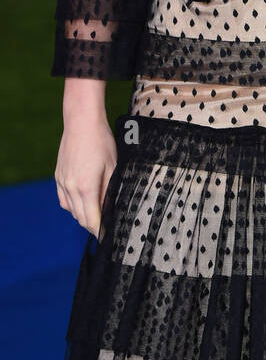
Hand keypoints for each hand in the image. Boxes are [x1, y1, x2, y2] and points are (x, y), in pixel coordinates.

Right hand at [55, 114, 116, 238]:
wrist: (81, 123)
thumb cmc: (102, 143)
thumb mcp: (113, 167)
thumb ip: (110, 191)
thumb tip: (110, 209)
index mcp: (86, 188)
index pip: (92, 220)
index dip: (100, 231)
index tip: (108, 236)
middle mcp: (71, 188)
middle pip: (81, 218)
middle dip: (93, 226)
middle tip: (105, 227)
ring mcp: (62, 182)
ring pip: (71, 210)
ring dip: (83, 216)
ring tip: (96, 214)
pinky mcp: (58, 177)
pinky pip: (63, 200)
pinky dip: (72, 205)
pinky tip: (82, 202)